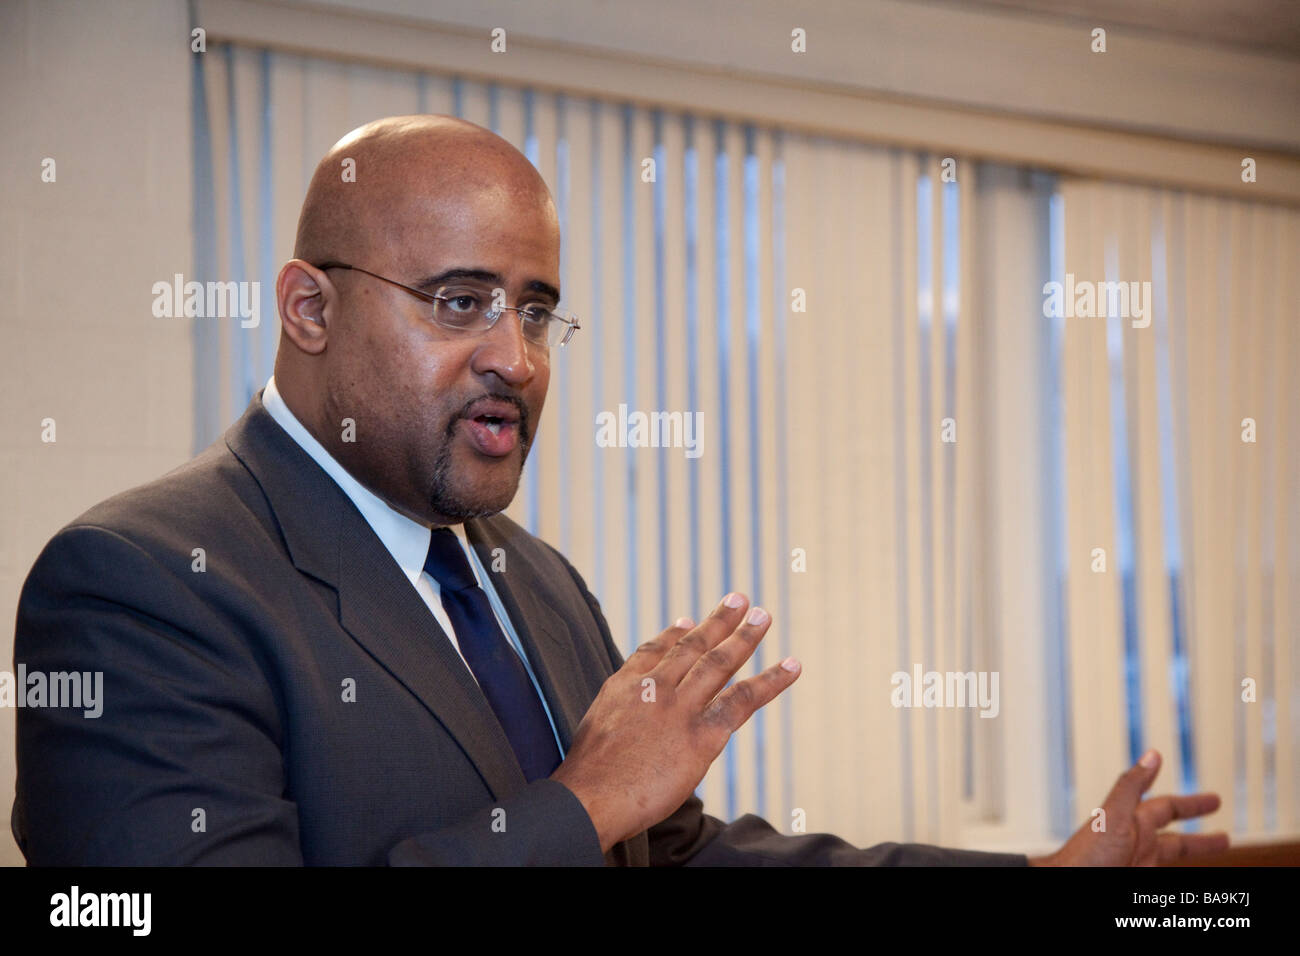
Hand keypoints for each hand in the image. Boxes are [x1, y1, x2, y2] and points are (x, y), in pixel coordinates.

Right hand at [551, 593, 799, 852]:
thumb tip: (628, 731)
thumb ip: (616, 721)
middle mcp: (653, 688)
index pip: (652, 651)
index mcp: (623, 687)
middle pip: (691, 647)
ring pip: (718, 663)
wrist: (589, 797)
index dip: (672, 634)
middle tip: (739, 599)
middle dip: (717, 621)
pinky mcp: (701, 735)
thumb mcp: (592, 733)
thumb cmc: (585, 781)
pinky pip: (743, 700)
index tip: (688, 621)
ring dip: (745, 636)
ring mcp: (679, 709)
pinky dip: (771, 681)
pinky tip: (792, 667)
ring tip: (764, 615)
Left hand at [1030, 750, 1228, 865]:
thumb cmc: (1085, 855)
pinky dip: (1178, 872)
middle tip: (1222, 829)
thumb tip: (1152, 753)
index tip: (1213, 800)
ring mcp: (1136, 863)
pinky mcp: (1137, 878)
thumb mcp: (1113, 816)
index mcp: (1133, 822)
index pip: (1168, 808)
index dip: (1191, 804)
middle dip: (1200, 832)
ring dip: (1192, 853)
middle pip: (1175, 837)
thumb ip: (1132, 786)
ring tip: (1214, 851)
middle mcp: (1136, 842)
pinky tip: (1186, 874)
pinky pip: (1165, 875)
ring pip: (1171, 857)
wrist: (1067, 882)